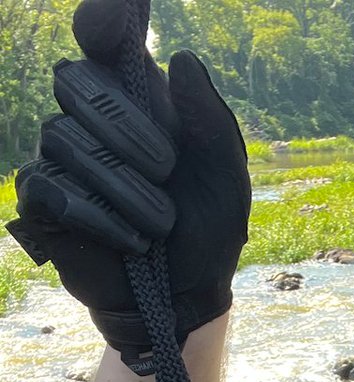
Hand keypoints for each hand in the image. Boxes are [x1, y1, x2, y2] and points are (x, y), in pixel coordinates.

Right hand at [6, 0, 250, 359]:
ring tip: (159, 224)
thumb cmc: (207, 233)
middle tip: (166, 166)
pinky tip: (129, 240)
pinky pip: (51, 187)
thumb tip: (181, 59)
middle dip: (123, 122)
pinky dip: (98, 214)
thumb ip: (211, 123)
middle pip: (74, 78)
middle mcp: (91, 118)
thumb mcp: (226, 180)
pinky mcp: (44, 202)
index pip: (104, 37)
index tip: (115, 19)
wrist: (186, 298)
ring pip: (62, 135)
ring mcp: (61, 158)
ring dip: (122, 184)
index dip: (104, 18)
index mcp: (138, 99)